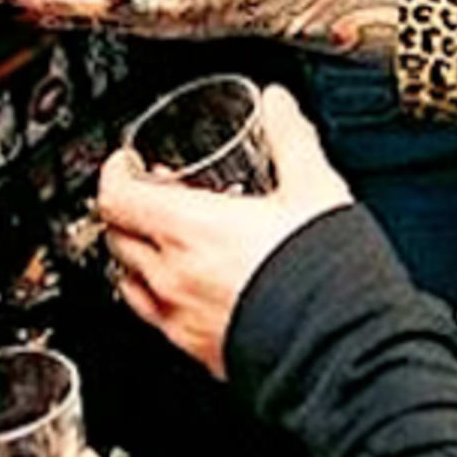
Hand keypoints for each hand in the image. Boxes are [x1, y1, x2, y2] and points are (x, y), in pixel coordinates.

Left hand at [97, 84, 354, 374]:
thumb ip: (290, 138)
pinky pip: (159, 320)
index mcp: (189, 231)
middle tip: (154, 195)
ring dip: (140, 256)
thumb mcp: (313, 187)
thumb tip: (278, 104)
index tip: (127, 162)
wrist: (342, 349)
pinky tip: (196, 287)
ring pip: (131, 283)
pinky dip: (163, 295)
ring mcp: (181, 320)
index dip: (114, 173)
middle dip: (128, 211)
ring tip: (170, 241)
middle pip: (116, 238)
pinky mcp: (199, 352)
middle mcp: (173, 278)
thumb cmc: (324, 274)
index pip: (116, 197)